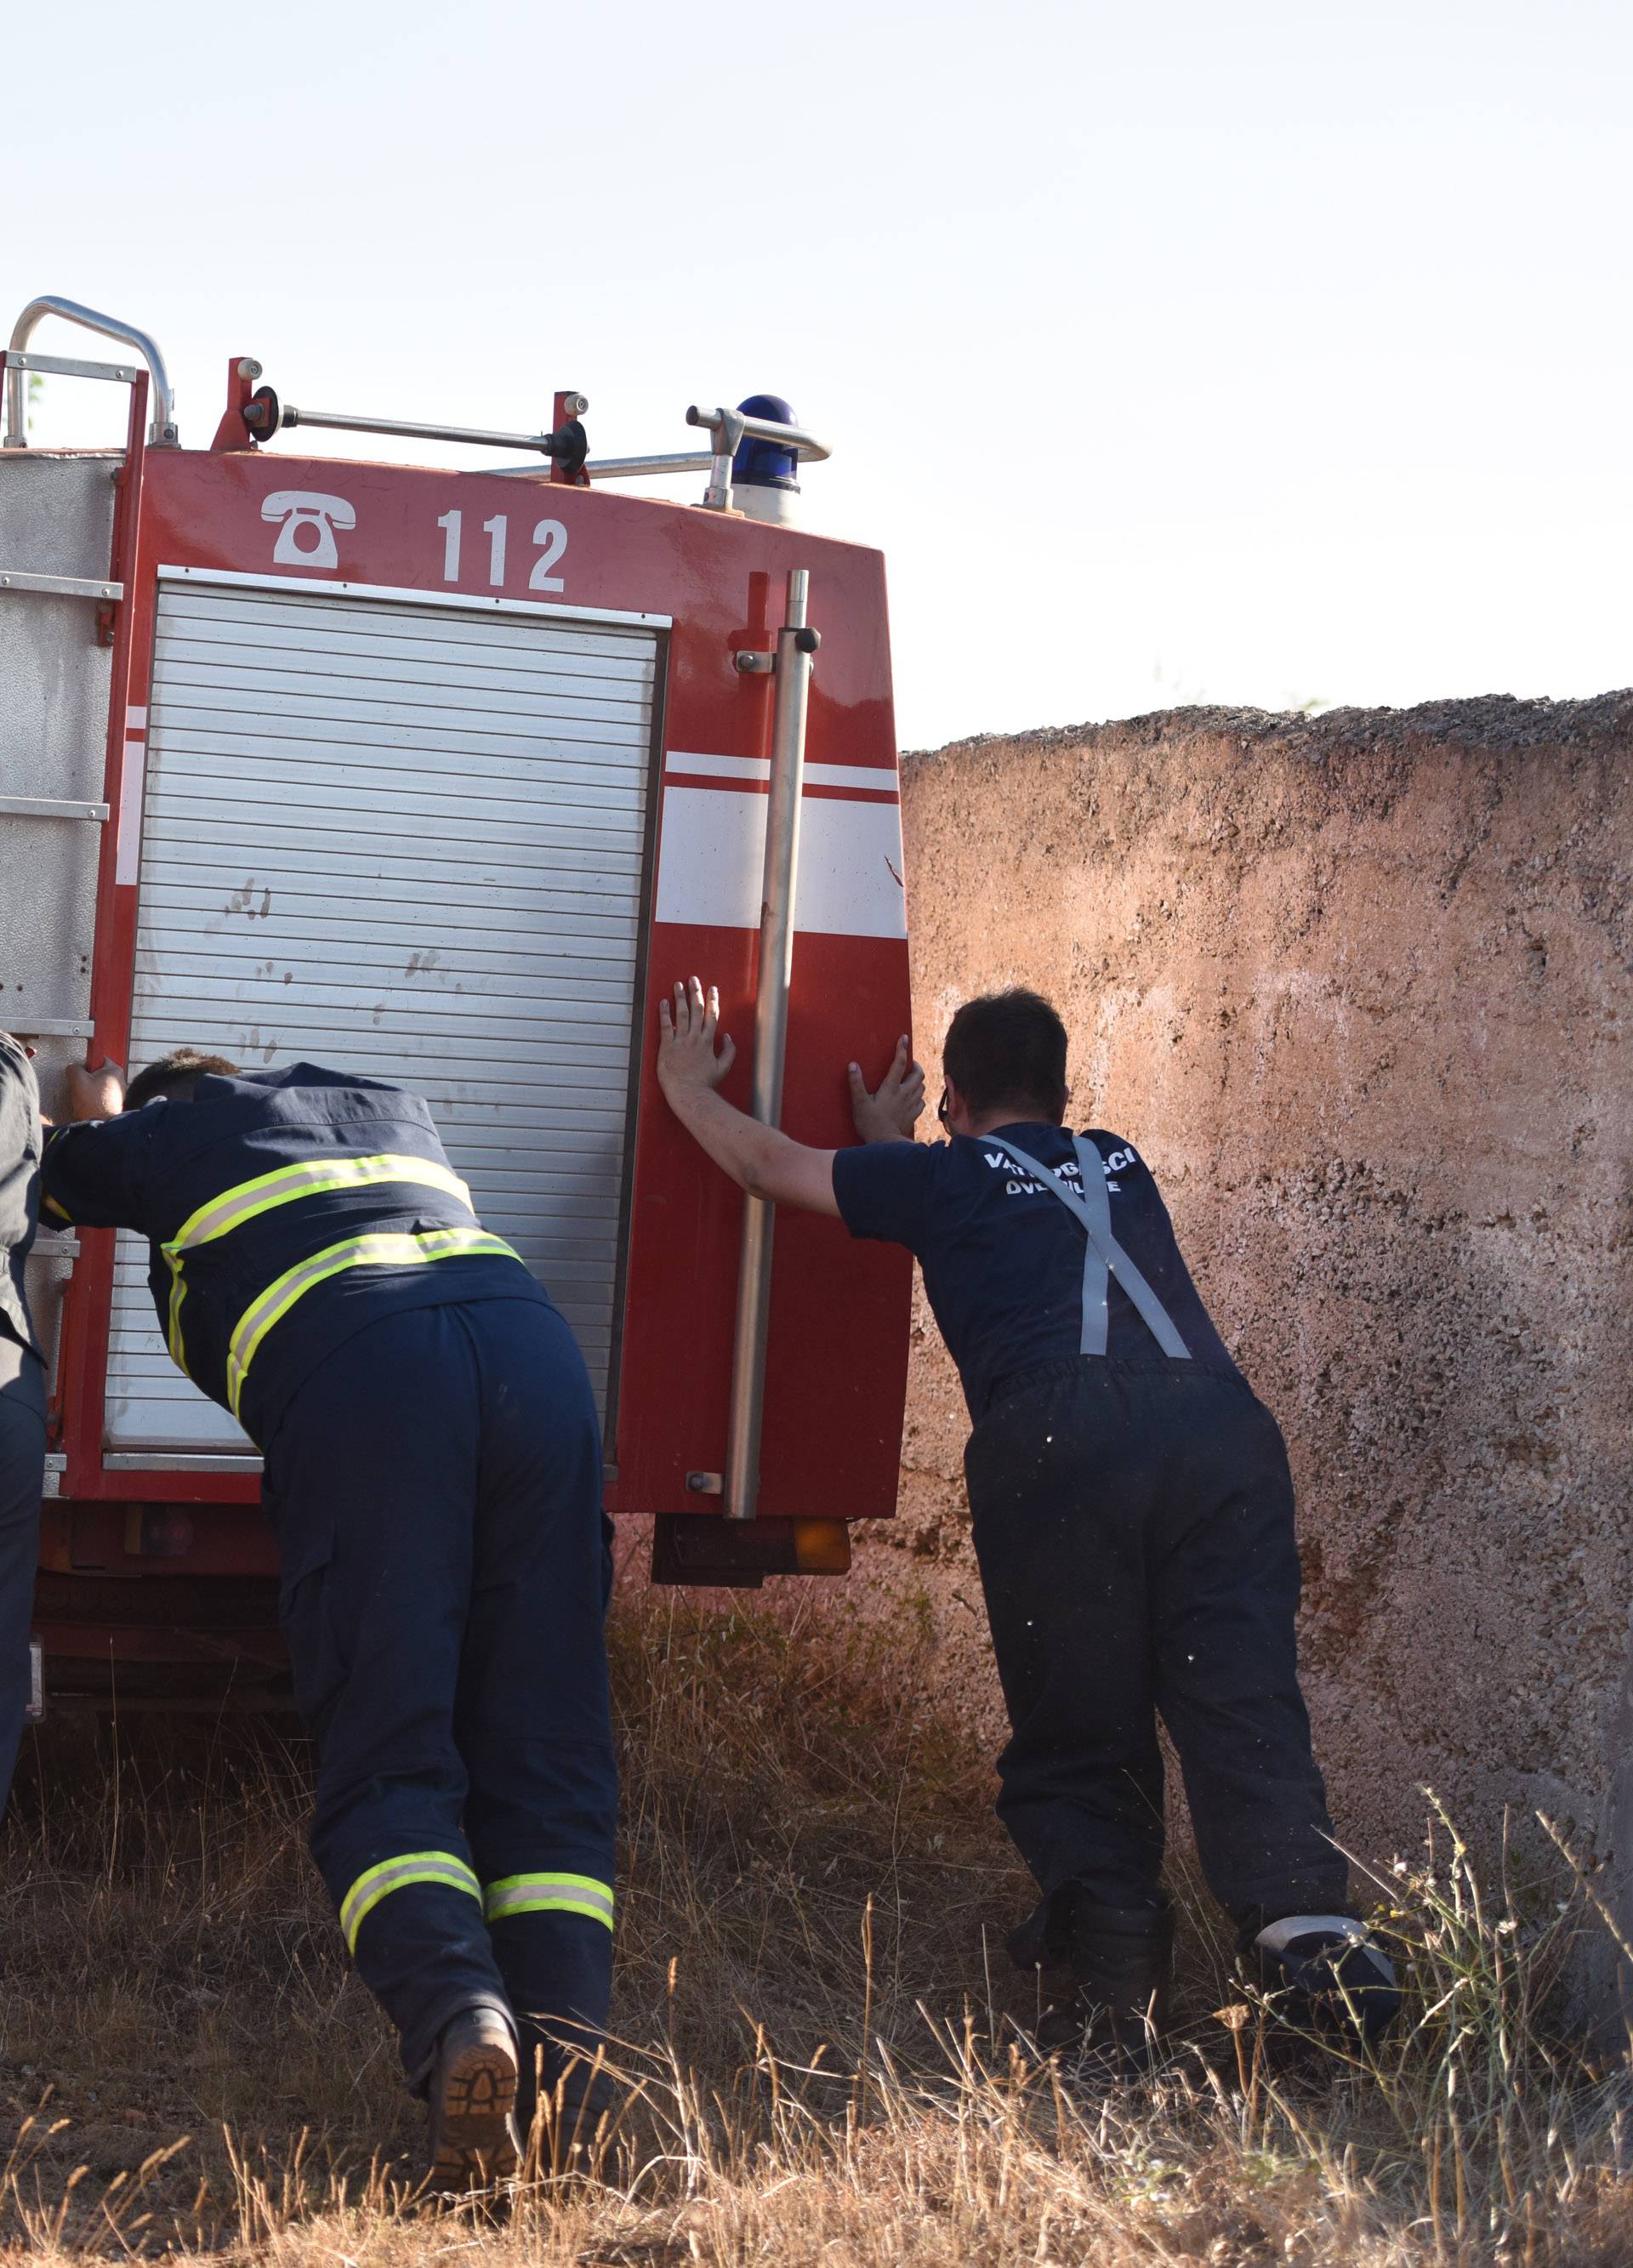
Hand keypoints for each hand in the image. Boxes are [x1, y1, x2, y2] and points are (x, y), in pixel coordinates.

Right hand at [65, 1059, 125, 1121]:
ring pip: (95, 1084)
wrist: (99, 1124)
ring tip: (84, 1096)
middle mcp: (119, 1080)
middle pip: (96, 1072)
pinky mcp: (112, 1102)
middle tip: (81, 1085)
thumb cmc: (93, 1103)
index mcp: (115, 1070)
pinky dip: (91, 1097)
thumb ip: (74, 1068)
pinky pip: (98, 1095)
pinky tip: (88, 1103)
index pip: (97, 1057)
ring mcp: (116, 1092)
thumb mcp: (78, 1079)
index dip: (85, 1063)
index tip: (81, 1070)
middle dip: (85, 1078)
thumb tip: (72, 1068)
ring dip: (87, 1089)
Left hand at [657, 978, 736, 1100]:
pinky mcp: (667, 1046)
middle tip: (693, 979)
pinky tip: (663, 1002)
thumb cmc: (705, 1083)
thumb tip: (729, 1037)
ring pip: (681, 1014)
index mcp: (708, 1041)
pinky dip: (664, 1013)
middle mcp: (695, 1038)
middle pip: (696, 1010)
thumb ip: (729, 1051)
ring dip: (679, 997)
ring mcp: (680, 1041)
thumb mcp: (723, 1068)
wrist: (688, 1093)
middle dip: (695, 992)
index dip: (713, 1000)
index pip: (712, 1015)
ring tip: (678, 984)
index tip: (713, 989)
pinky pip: (665, 1026)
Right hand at [848, 1036, 924, 1142]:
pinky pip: (921, 1102)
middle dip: (916, 1065)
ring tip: (912, 1079)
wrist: (886, 1143)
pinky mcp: (914, 1115)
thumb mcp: (859, 1103)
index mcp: (891, 1088)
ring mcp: (911, 1105)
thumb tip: (853, 1065)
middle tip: (911, 1063)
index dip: (901, 1049)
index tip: (903, 1038)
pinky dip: (919, 1096)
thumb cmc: (870, 1123)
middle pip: (918, 1074)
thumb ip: (856, 1084)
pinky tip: (913, 1098)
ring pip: (922, 1086)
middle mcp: (904, 1093)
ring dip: (918, 1080)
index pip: (899, 1063)